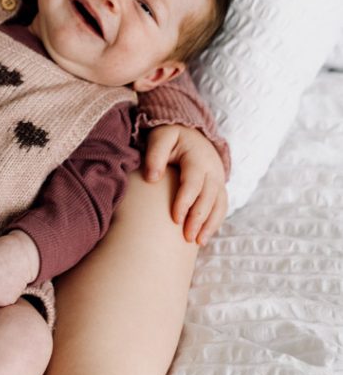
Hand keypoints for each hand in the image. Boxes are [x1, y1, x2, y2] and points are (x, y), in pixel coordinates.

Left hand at [144, 124, 226, 244]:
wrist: (191, 132)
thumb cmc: (171, 137)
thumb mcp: (161, 138)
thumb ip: (155, 155)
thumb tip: (151, 178)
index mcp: (197, 158)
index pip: (193, 183)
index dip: (185, 202)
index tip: (175, 219)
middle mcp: (213, 170)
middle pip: (209, 197)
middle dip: (199, 219)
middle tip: (186, 238)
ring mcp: (219, 179)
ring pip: (219, 205)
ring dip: (210, 225)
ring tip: (198, 242)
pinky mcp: (219, 187)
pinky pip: (222, 207)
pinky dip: (215, 223)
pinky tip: (204, 237)